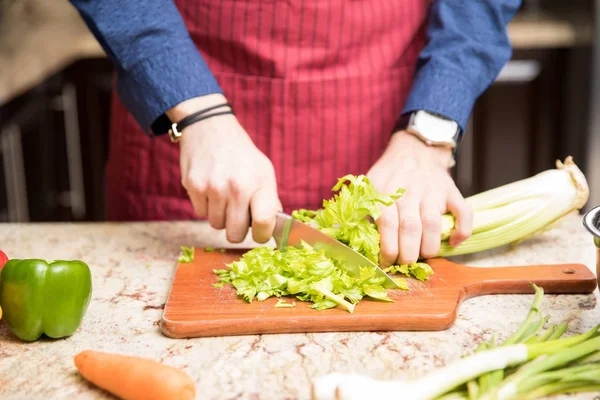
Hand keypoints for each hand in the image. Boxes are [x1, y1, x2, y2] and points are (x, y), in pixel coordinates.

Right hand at [169, 95, 281, 243]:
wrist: (209, 127)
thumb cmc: (241, 154)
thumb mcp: (263, 170)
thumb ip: (270, 199)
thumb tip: (272, 228)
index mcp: (260, 182)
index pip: (264, 223)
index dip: (263, 235)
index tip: (260, 233)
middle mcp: (237, 186)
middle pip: (235, 234)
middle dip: (237, 229)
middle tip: (238, 216)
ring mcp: (213, 187)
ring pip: (216, 225)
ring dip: (220, 216)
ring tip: (223, 195)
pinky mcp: (193, 186)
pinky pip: (201, 213)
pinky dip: (206, 206)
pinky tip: (210, 188)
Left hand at [366, 130, 472, 266]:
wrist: (415, 148)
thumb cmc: (390, 174)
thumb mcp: (371, 186)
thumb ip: (366, 211)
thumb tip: (361, 243)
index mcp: (386, 191)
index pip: (387, 225)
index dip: (388, 249)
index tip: (386, 264)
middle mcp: (410, 191)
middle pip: (410, 228)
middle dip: (408, 254)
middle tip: (405, 264)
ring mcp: (433, 191)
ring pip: (433, 224)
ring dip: (429, 247)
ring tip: (424, 256)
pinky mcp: (452, 191)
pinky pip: (463, 212)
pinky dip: (462, 231)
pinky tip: (452, 243)